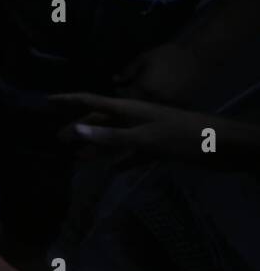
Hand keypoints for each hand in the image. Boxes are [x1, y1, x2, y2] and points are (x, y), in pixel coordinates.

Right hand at [52, 91, 217, 161]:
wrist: (224, 146)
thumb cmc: (183, 137)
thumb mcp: (145, 137)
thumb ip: (110, 136)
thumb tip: (75, 129)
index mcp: (129, 108)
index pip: (91, 100)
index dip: (68, 100)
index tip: (46, 100)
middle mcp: (135, 118)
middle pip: (100, 120)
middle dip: (78, 129)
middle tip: (57, 139)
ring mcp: (147, 133)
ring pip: (115, 139)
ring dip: (97, 148)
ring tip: (77, 159)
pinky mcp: (160, 148)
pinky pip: (134, 154)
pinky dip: (122, 161)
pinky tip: (112, 171)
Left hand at [111, 42, 204, 103]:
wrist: (198, 57)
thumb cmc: (169, 55)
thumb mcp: (145, 58)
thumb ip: (129, 71)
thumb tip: (116, 80)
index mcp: (144, 88)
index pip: (126, 97)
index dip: (120, 94)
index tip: (119, 88)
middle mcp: (155, 100)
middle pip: (137, 108)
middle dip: (131, 102)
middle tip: (130, 95)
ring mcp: (170, 106)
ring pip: (151, 112)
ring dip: (145, 108)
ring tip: (143, 99)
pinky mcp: (182, 107)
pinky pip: (166, 112)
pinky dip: (160, 109)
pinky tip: (158, 103)